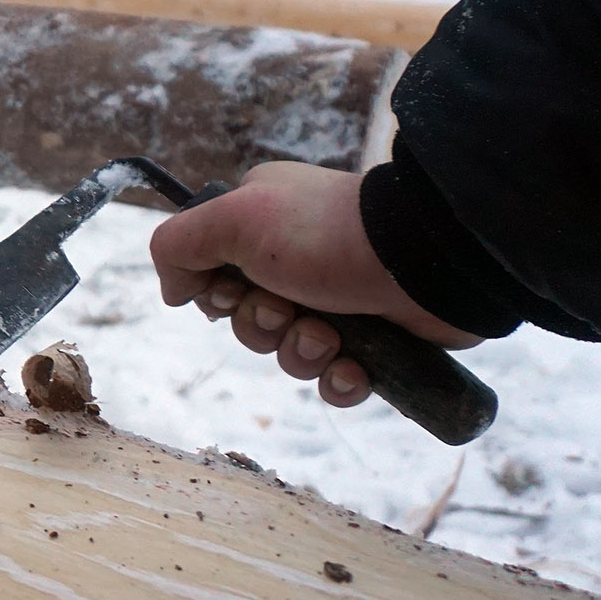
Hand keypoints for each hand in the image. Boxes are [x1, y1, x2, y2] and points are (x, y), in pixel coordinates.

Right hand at [149, 161, 476, 407]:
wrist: (427, 261)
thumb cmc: (326, 234)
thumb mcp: (232, 218)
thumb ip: (177, 245)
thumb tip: (174, 291)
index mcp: (261, 225)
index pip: (214, 275)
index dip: (218, 295)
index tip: (236, 288)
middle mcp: (296, 261)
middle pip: (248, 321)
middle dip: (263, 328)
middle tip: (289, 309)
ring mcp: (338, 300)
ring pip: (290, 354)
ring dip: (303, 354)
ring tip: (333, 337)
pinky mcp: (375, 339)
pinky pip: (335, 380)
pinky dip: (340, 381)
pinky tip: (356, 369)